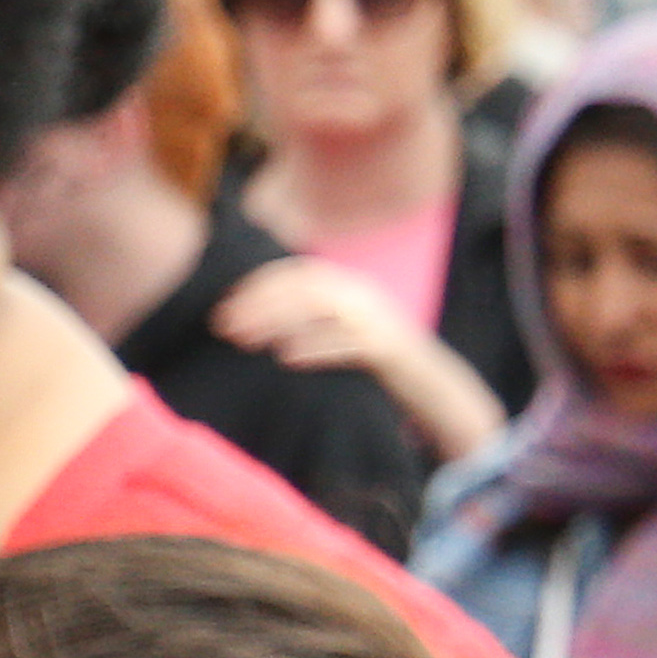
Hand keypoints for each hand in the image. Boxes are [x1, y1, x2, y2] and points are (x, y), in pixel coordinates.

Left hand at [208, 263, 504, 461]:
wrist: (434, 385)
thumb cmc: (377, 364)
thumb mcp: (344, 331)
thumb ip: (315, 318)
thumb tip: (261, 319)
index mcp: (354, 287)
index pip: (300, 272)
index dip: (260, 284)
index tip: (226, 303)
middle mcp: (365, 297)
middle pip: (305, 288)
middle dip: (259, 303)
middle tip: (223, 325)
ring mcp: (378, 321)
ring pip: (321, 310)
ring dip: (278, 322)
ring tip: (244, 340)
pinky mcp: (388, 349)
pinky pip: (347, 343)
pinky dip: (315, 347)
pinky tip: (285, 358)